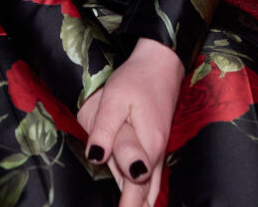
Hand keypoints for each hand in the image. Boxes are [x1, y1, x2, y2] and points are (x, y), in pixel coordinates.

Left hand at [77, 39, 182, 206]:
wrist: (160, 64)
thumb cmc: (136, 80)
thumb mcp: (115, 98)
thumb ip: (104, 129)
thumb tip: (96, 157)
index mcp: (146, 144)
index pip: (135, 186)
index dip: (128, 205)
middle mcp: (155, 154)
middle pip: (145, 193)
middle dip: (136, 206)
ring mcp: (157, 153)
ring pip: (151, 189)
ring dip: (142, 202)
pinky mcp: (156, 148)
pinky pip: (153, 179)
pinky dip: (146, 194)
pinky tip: (140, 201)